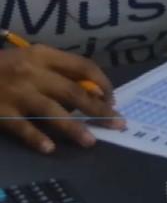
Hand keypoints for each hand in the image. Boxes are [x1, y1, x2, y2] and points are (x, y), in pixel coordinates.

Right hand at [0, 45, 123, 152]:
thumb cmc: (1, 66)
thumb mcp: (30, 59)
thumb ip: (56, 71)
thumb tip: (88, 92)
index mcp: (43, 54)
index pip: (83, 66)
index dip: (102, 83)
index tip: (113, 99)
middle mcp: (33, 71)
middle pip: (74, 91)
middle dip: (98, 109)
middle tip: (118, 123)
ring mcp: (16, 92)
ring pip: (52, 111)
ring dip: (74, 127)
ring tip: (91, 141)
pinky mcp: (0, 111)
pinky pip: (22, 127)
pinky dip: (37, 137)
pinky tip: (50, 148)